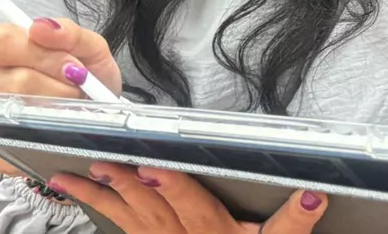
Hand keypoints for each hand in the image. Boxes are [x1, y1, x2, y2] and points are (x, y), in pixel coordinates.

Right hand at [0, 16, 123, 175]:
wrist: (94, 115)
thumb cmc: (83, 77)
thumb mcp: (88, 48)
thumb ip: (70, 33)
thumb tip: (40, 26)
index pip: (5, 43)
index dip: (45, 57)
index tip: (75, 69)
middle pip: (16, 82)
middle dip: (58, 89)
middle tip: (78, 93)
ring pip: (17, 113)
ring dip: (54, 114)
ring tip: (70, 109)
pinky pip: (11, 147)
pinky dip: (41, 142)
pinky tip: (55, 133)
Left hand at [49, 162, 326, 233]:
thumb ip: (293, 223)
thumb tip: (313, 194)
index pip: (192, 207)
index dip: (172, 188)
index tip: (150, 167)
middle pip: (150, 211)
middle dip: (124, 186)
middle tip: (100, 162)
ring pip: (127, 223)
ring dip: (100, 200)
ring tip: (74, 177)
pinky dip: (103, 216)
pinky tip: (84, 199)